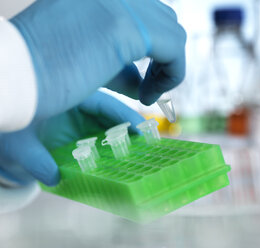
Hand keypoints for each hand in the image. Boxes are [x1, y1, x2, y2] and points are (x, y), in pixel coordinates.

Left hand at [0, 91, 144, 185]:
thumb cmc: (11, 130)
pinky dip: (112, 151)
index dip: (124, 117)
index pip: (103, 104)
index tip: (142, 131)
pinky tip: (120, 163)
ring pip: (110, 129)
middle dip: (131, 130)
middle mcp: (79, 109)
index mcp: (68, 97)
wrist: (9, 134)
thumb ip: (34, 160)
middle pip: (113, 116)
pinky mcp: (82, 136)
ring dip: (124, 142)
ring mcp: (82, 123)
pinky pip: (101, 142)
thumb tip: (54, 178)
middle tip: (149, 145)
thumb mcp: (18, 142)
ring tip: (140, 156)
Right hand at [11, 0, 185, 119]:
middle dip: (161, 56)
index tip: (141, 78)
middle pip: (162, 18)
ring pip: (172, 30)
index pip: (144, 13)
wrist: (11, 78)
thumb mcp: (86, 58)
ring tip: (147, 94)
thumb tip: (140, 79)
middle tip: (146, 87)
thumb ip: (116, 63)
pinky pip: (175, 47)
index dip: (151, 46)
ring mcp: (117, 1)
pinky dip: (172, 74)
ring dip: (167, 66)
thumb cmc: (40, 75)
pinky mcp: (124, 26)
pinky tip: (149, 96)